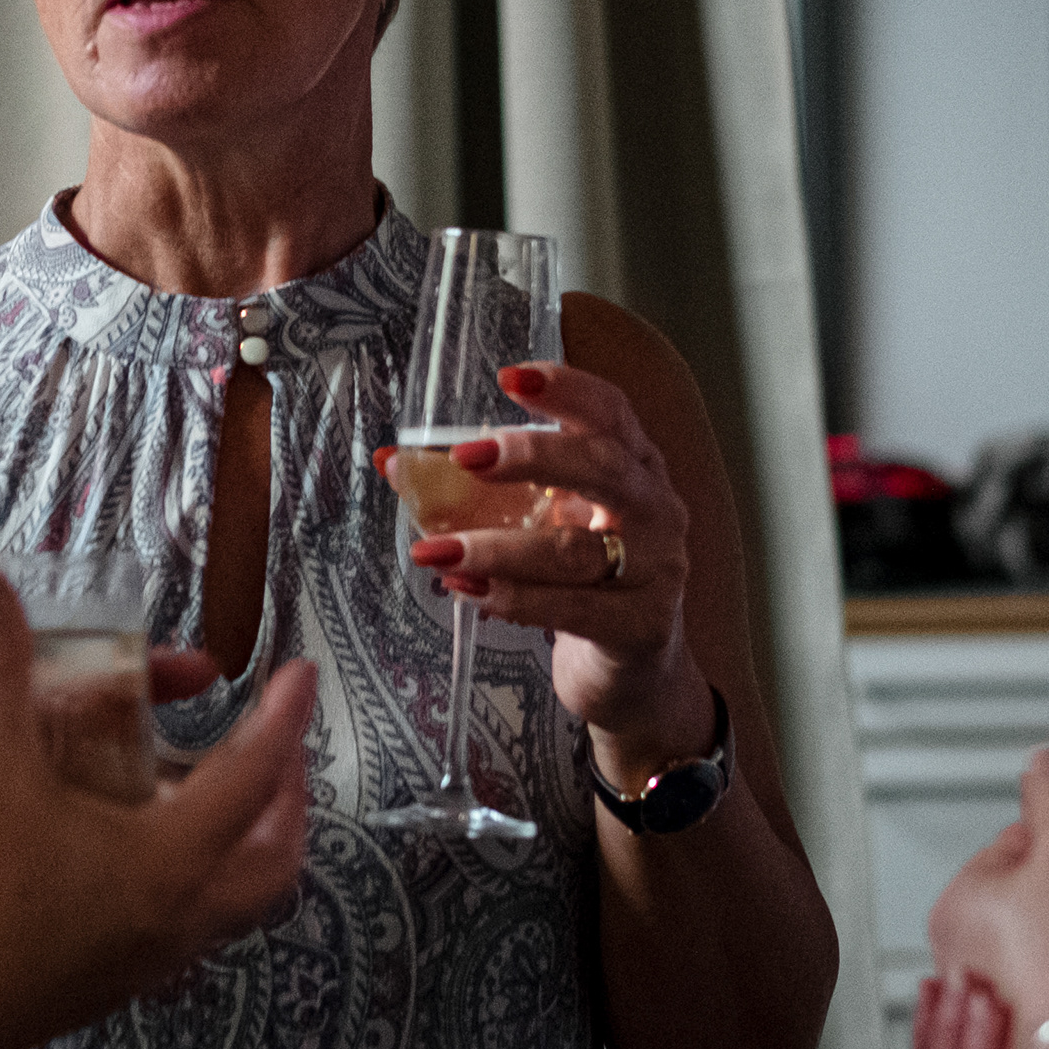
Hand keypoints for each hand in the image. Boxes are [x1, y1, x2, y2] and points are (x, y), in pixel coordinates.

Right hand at [0, 579, 313, 1048]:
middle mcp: (183, 916)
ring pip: (242, 903)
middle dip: (289, 799)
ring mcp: (157, 961)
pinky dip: (204, 883)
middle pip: (277, 859)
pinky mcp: (121, 986)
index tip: (301, 675)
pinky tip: (153, 857)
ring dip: (251, 845)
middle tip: (273, 749)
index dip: (282, 719)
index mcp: (170, 860)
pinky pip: (197, 931)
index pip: (253, 777)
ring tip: (221, 797)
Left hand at [391, 359, 717, 759]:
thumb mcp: (540, 524)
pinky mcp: (643, 625)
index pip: (610, 412)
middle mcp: (654, 508)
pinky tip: (470, 592)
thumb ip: (478, 492)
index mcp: (633, 466)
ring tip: (436, 550)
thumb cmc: (581, 580)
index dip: (566, 389)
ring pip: (575, 549)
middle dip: (533, 457)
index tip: (510, 377)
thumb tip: (393, 462)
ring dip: (497, 548)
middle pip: (603, 467)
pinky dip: (516, 599)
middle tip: (467, 457)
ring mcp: (656, 569)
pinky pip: (574, 608)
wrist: (632, 671)